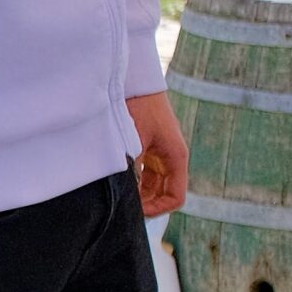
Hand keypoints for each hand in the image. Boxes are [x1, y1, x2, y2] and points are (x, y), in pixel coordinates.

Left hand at [128, 89, 188, 218]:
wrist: (132, 79)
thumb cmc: (136, 107)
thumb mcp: (133, 142)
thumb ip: (133, 170)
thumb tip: (126, 197)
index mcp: (175, 156)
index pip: (175, 198)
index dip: (157, 210)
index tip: (134, 212)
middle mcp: (171, 157)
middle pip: (163, 194)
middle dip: (145, 204)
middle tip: (122, 207)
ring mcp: (160, 152)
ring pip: (153, 185)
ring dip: (138, 193)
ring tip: (117, 195)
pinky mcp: (148, 147)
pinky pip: (145, 173)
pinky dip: (133, 181)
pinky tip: (116, 181)